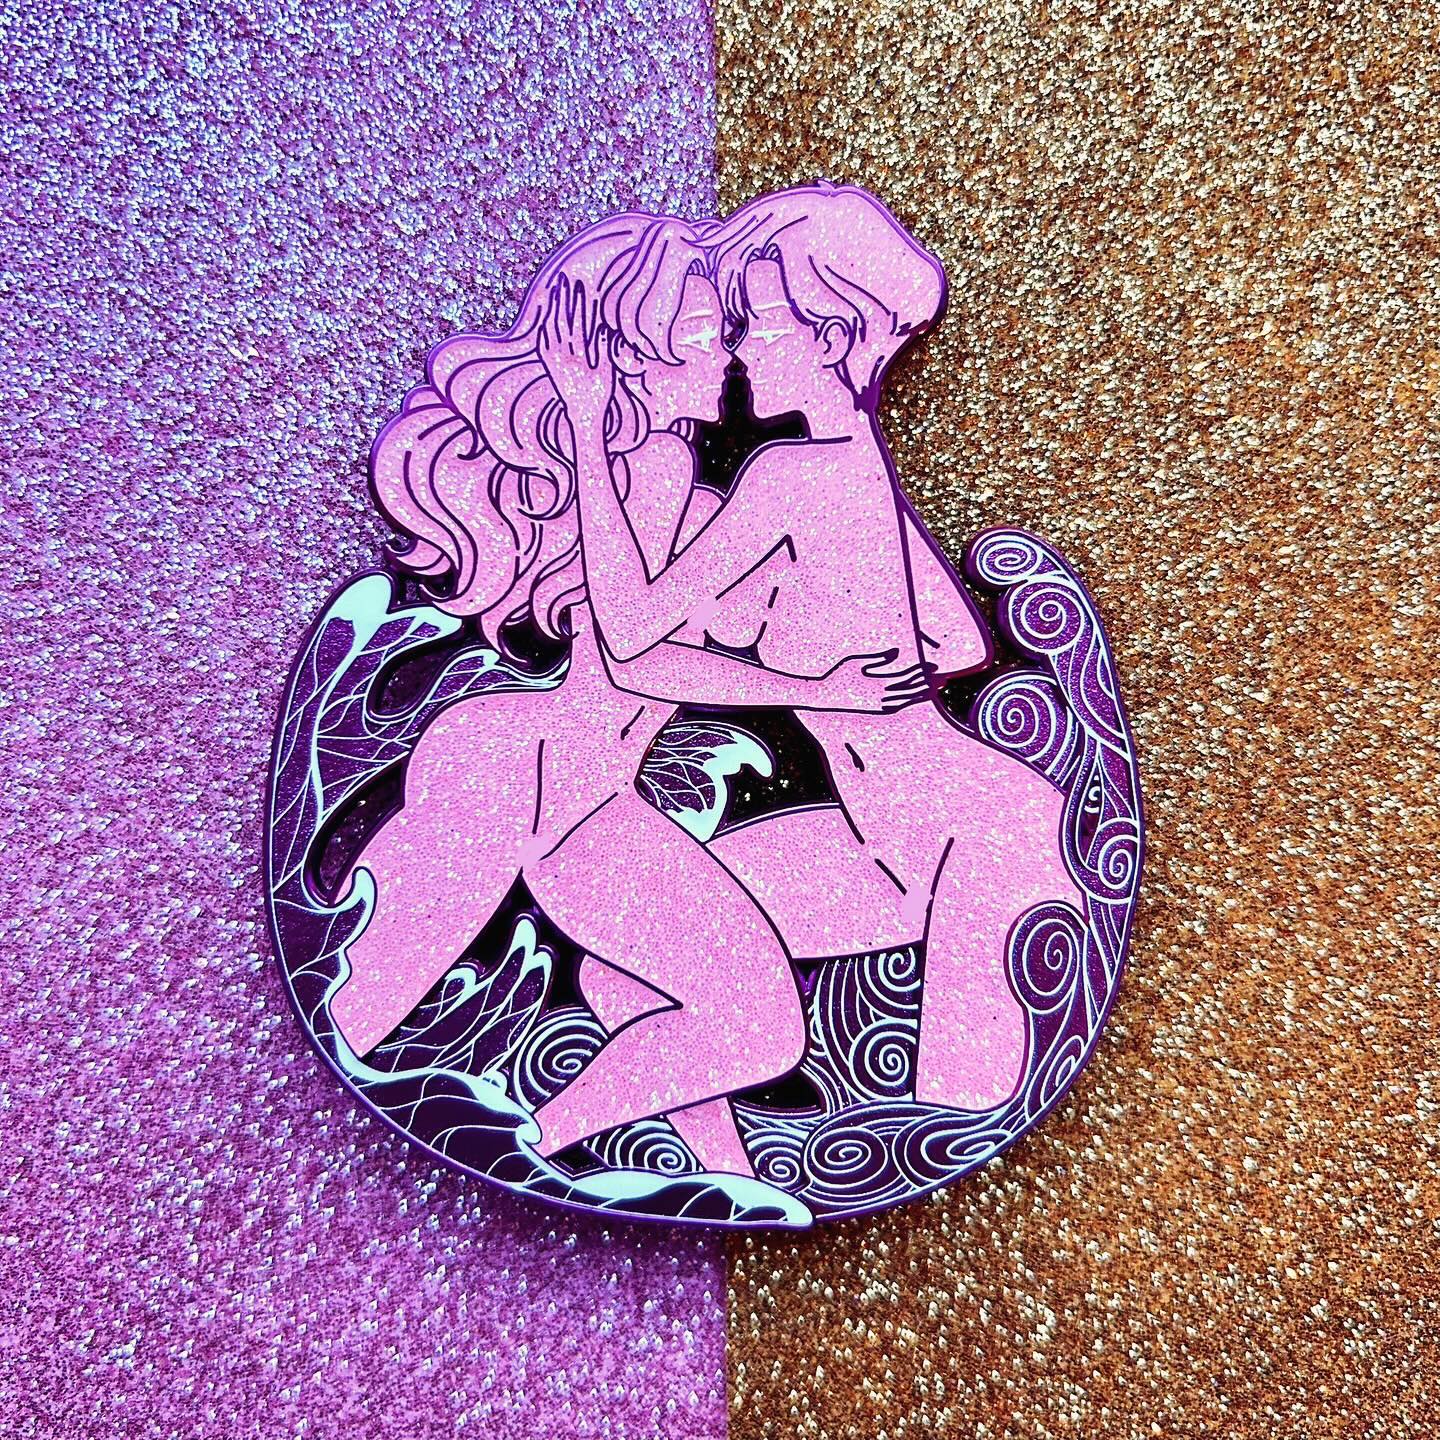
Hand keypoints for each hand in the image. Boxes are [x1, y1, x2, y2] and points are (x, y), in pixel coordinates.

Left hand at [537, 275, 614, 430]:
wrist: (583, 416)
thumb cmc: (600, 393)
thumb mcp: (607, 372)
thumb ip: (604, 349)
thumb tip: (604, 327)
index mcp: (580, 358)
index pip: (580, 324)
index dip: (580, 304)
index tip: (581, 287)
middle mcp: (564, 358)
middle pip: (562, 322)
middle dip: (563, 299)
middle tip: (563, 280)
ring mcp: (554, 361)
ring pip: (550, 329)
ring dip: (552, 309)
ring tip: (554, 291)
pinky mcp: (549, 365)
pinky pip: (542, 341)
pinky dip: (543, 326)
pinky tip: (544, 315)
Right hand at [820, 650, 933, 712]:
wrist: (825, 696)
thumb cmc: (839, 675)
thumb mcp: (857, 661)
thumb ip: (878, 658)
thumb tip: (897, 652)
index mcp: (879, 683)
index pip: (906, 676)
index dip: (921, 670)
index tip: (933, 666)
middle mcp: (882, 696)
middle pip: (911, 689)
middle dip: (927, 683)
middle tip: (942, 679)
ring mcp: (879, 705)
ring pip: (906, 700)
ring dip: (921, 695)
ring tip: (934, 691)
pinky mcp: (875, 710)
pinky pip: (897, 707)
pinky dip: (908, 703)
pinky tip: (915, 699)